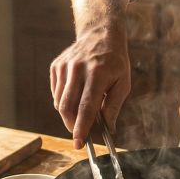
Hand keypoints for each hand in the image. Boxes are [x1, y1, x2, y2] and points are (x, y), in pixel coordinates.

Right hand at [50, 24, 129, 148]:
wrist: (100, 34)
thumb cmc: (115, 61)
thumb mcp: (123, 83)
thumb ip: (114, 107)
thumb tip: (108, 129)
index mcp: (98, 73)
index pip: (86, 106)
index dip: (82, 127)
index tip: (79, 143)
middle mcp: (78, 69)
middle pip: (67, 107)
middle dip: (72, 125)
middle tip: (80, 134)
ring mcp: (64, 66)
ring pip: (59, 102)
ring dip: (69, 114)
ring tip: (82, 111)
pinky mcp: (56, 66)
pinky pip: (56, 93)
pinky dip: (64, 101)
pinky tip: (76, 95)